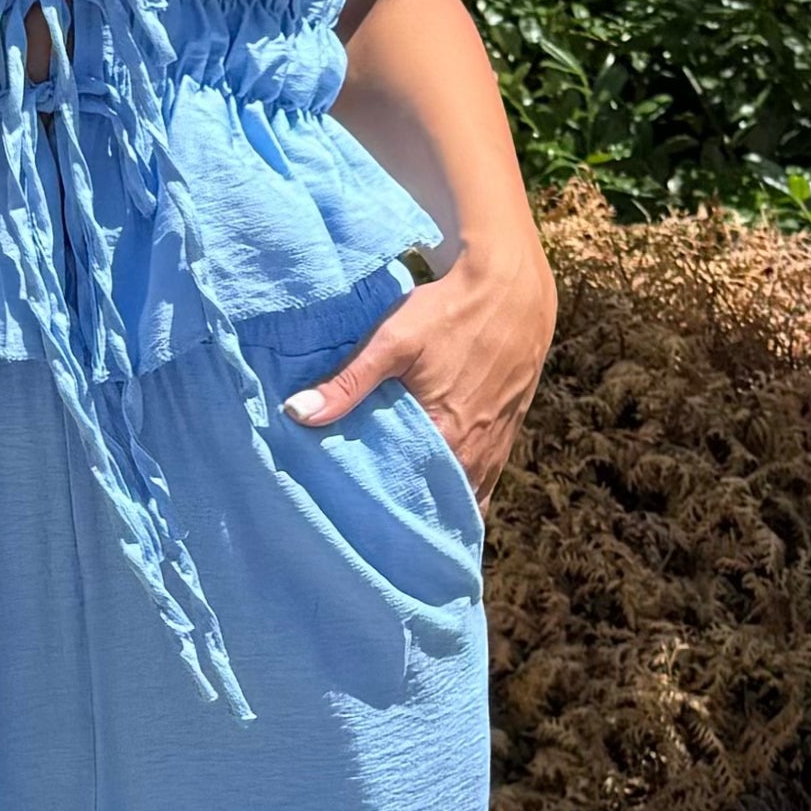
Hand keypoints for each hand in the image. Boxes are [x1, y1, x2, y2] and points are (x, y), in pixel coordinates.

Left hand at [276, 240, 554, 505]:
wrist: (513, 288)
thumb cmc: (449, 311)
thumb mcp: (392, 340)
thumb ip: (347, 382)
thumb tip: (296, 413)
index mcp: (449, 438)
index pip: (413, 501)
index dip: (387, 515)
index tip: (360, 522)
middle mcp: (478, 453)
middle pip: (441, 504)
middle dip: (412, 513)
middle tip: (377, 522)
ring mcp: (498, 444)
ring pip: (467, 494)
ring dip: (439, 502)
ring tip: (406, 510)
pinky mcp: (508, 430)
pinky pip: (485, 476)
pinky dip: (462, 484)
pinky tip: (439, 482)